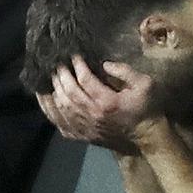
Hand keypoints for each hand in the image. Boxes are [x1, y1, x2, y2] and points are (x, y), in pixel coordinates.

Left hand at [36, 55, 154, 152]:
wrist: (146, 137)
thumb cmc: (146, 109)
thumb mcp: (146, 85)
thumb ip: (125, 71)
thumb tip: (104, 65)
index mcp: (107, 102)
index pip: (85, 80)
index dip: (78, 65)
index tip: (74, 55)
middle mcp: (92, 115)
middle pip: (69, 92)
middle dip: (61, 75)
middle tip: (58, 63)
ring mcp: (84, 127)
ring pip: (60, 106)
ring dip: (53, 89)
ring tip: (51, 76)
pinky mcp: (81, 135)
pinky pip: (58, 123)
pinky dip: (49, 110)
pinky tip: (45, 98)